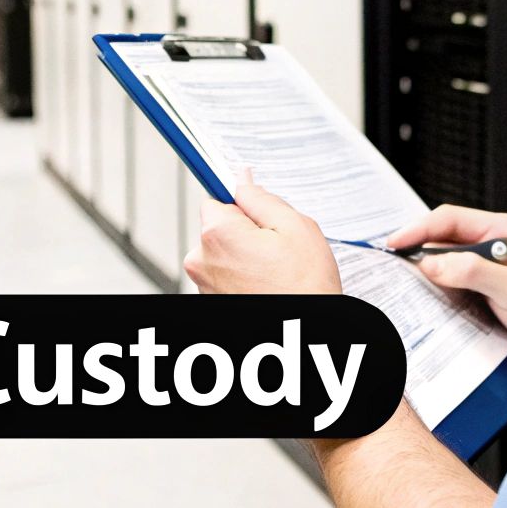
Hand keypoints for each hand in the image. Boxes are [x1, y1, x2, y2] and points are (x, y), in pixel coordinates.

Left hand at [187, 181, 343, 294]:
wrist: (304, 328)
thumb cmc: (304, 288)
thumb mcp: (295, 227)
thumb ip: (263, 198)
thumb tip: (243, 180)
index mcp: (218, 234)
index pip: (217, 199)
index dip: (242, 206)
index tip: (253, 214)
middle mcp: (202, 260)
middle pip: (218, 228)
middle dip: (243, 232)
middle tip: (275, 248)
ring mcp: (203, 284)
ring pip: (223, 253)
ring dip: (243, 257)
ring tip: (272, 271)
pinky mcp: (210, 300)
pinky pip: (224, 276)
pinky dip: (241, 277)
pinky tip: (264, 285)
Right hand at [386, 205, 506, 358]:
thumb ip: (474, 273)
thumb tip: (433, 262)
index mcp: (500, 229)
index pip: (448, 219)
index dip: (417, 229)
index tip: (394, 243)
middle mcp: (491, 240)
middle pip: (443, 236)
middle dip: (417, 247)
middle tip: (391, 262)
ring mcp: (487, 260)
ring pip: (445, 257)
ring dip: (427, 267)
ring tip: (404, 278)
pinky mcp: (484, 280)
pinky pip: (453, 275)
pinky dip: (438, 283)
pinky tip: (428, 294)